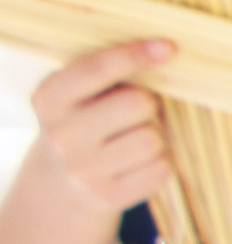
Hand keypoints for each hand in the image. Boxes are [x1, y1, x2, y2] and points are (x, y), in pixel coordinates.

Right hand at [30, 42, 174, 214]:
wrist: (62, 180)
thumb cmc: (86, 120)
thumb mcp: (81, 92)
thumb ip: (110, 73)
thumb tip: (167, 56)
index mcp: (50, 98)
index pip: (97, 69)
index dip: (135, 55)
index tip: (169, 47)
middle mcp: (62, 135)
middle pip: (138, 103)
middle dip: (149, 102)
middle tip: (139, 108)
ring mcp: (84, 169)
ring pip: (153, 139)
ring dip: (157, 133)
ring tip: (136, 135)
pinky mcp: (109, 196)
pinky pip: (161, 168)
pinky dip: (161, 161)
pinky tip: (141, 160)